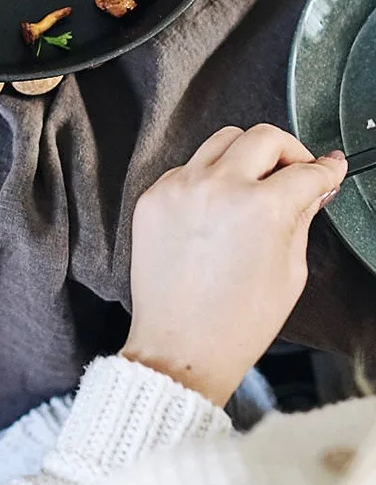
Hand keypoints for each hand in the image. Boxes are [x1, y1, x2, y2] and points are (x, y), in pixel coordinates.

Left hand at [121, 124, 346, 406]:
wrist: (181, 347)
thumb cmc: (235, 322)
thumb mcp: (290, 271)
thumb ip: (302, 217)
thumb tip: (313, 186)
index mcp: (260, 208)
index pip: (305, 171)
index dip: (326, 170)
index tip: (329, 168)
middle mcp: (218, 187)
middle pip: (264, 137)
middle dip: (289, 150)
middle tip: (296, 170)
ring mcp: (180, 188)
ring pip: (222, 139)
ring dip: (246, 154)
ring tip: (255, 182)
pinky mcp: (154, 196)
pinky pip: (189, 166)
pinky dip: (209, 177)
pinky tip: (217, 205)